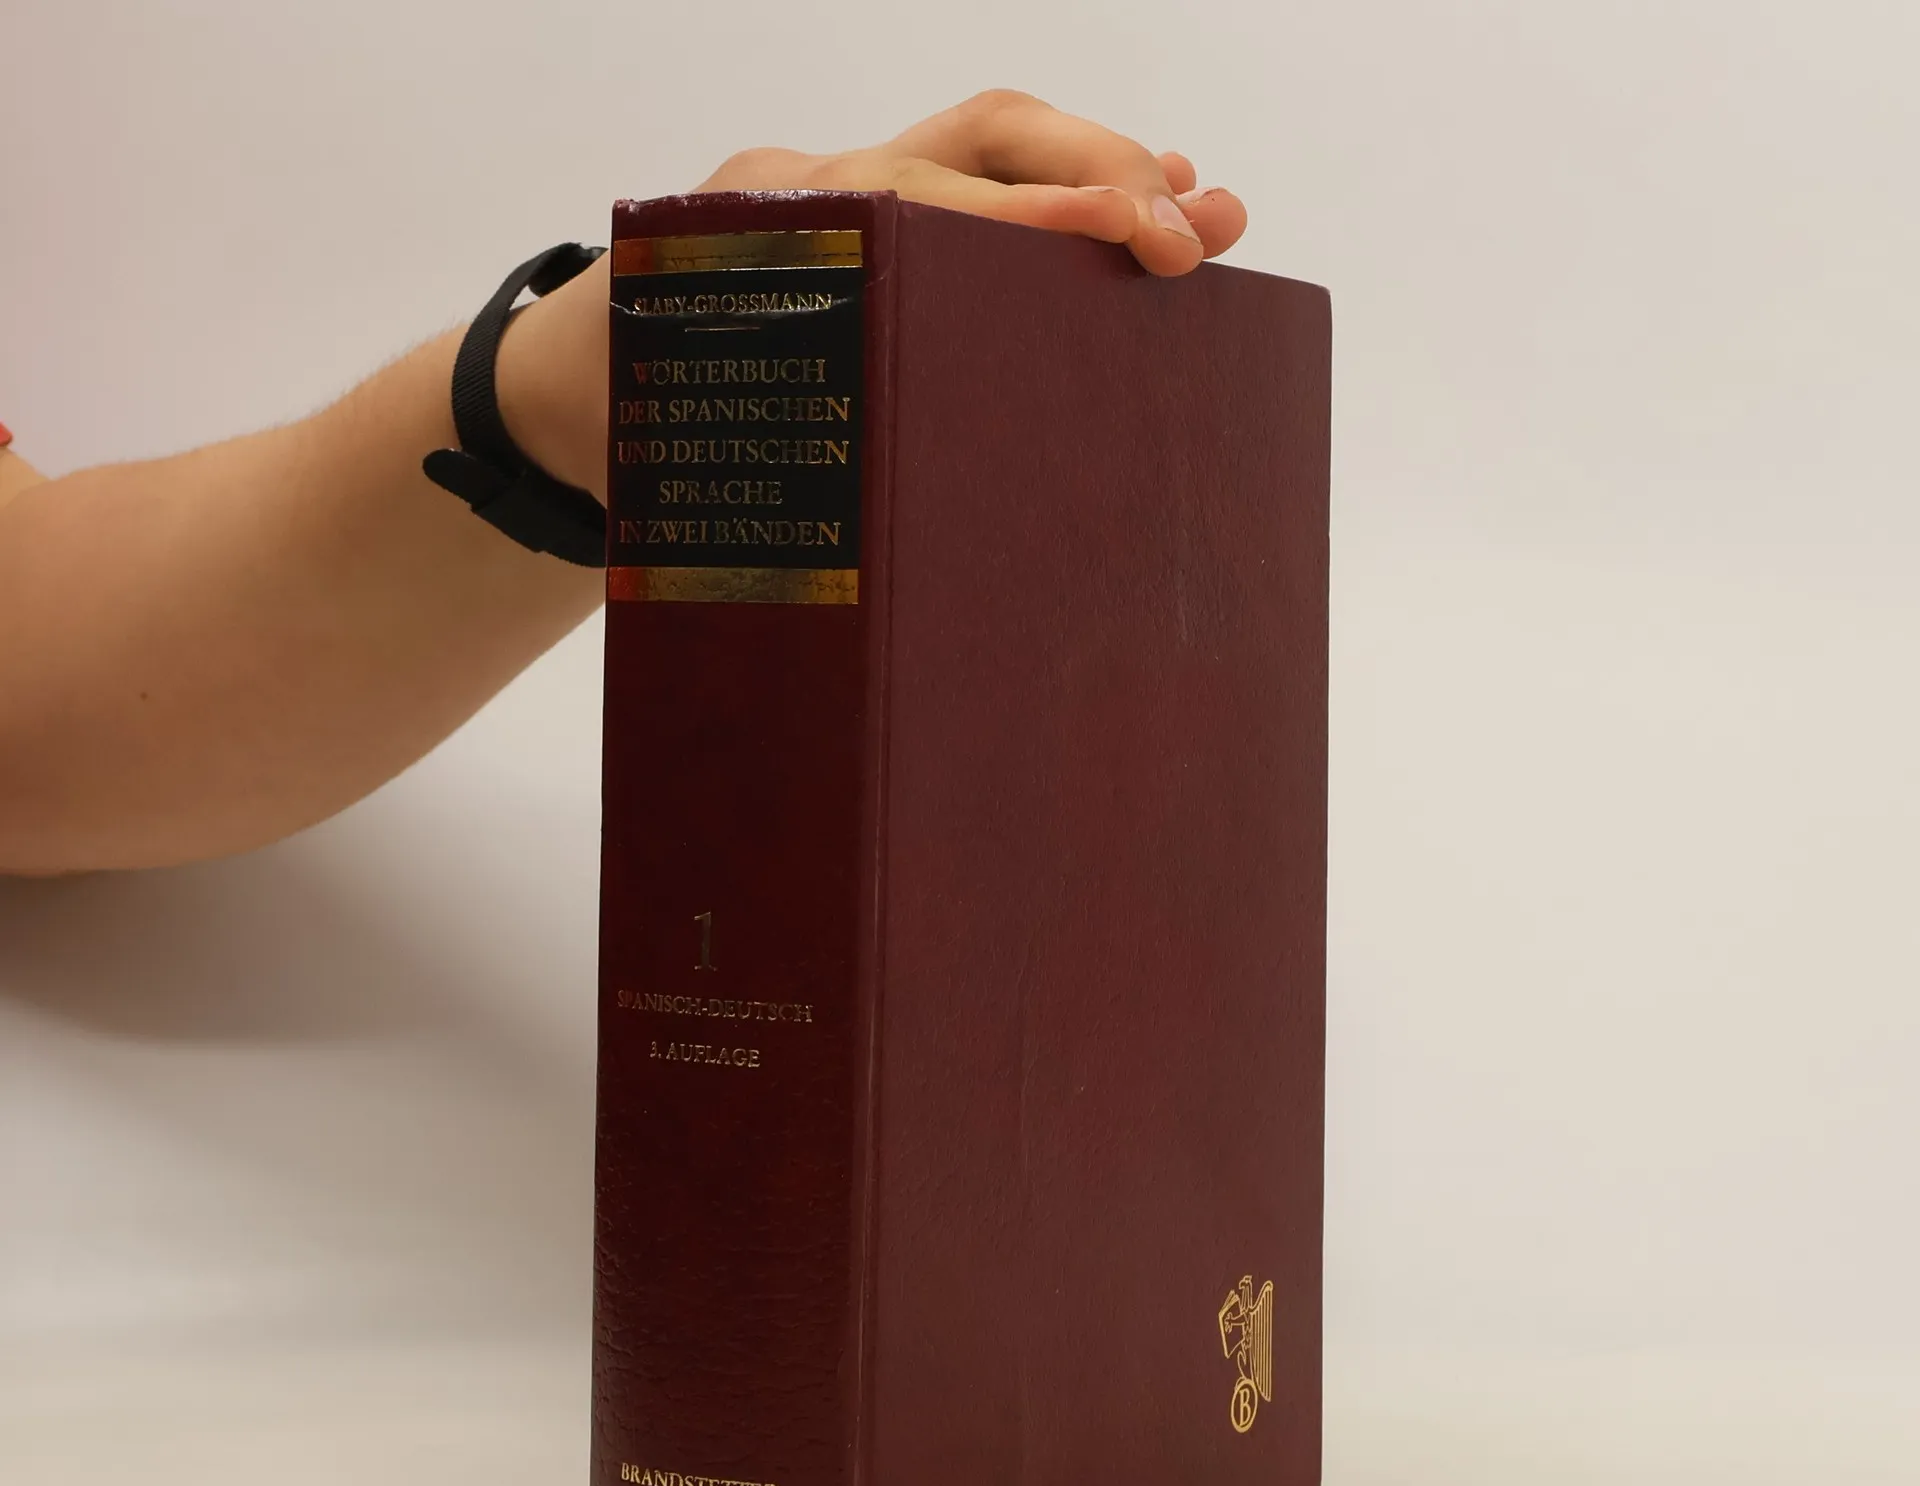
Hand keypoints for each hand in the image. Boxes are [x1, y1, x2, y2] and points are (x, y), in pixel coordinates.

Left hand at [498, 92, 1247, 498]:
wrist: (561, 395)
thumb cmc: (630, 457)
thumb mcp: (682, 494)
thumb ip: (769, 522)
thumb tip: (895, 648)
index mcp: (768, 248)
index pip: (920, 208)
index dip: (1029, 221)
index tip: (1131, 235)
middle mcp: (815, 199)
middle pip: (978, 145)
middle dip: (1097, 178)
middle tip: (1194, 234)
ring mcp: (845, 200)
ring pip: (988, 149)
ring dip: (1101, 173)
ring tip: (1204, 216)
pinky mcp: (869, 223)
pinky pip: (972, 185)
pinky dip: (1058, 200)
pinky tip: (1141, 221)